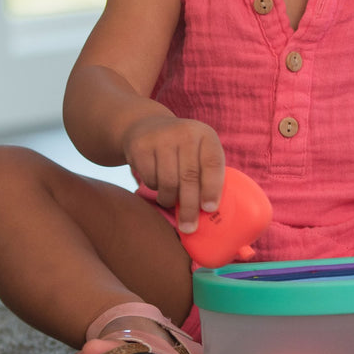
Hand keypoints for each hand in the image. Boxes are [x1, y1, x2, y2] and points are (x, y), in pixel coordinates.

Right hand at [121, 114, 225, 232]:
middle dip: (189, 207)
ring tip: (170, 202)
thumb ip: (207, 174)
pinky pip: (150, 179)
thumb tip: (211, 212)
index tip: (210, 209)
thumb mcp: (199, 152)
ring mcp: (162, 138)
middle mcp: (185, 132)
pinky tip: (157, 183)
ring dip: (169, 199)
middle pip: (189, 177)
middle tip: (189, 228)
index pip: (213, 164)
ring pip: (168, 181)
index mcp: (206, 135)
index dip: (212, 188)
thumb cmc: (182, 149)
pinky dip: (154, 188)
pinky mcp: (141, 146)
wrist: (147, 126)